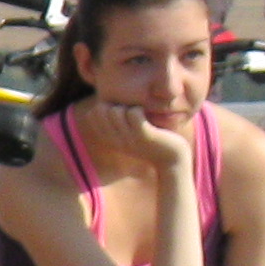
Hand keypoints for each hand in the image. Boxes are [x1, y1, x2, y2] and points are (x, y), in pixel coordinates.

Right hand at [72, 97, 195, 182]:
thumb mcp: (130, 135)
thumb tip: (104, 104)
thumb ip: (117, 123)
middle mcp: (115, 140)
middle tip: (132, 113)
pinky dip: (140, 110)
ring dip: (128, 107)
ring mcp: (129, 138)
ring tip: (140, 114)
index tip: (120, 112)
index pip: (92, 115)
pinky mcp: (145, 136)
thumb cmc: (152, 143)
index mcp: (109, 140)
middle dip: (116, 105)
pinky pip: (134, 113)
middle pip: (101, 110)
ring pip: (116, 111)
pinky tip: (147, 116)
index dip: (105, 107)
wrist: (172, 161)